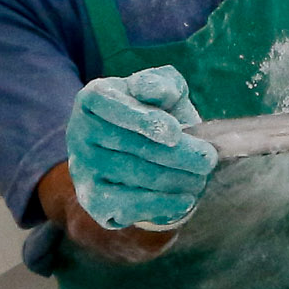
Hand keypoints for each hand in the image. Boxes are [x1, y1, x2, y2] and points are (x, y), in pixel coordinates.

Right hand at [65, 66, 217, 233]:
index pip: (113, 105)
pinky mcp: (92, 199)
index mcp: (93, 98)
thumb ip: (161, 84)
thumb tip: (153, 90)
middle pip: (131, 145)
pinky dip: (160, 203)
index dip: (143, 120)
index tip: (175, 133)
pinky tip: (186, 199)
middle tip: (208, 160)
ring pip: (134, 175)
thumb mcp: (163, 91)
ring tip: (202, 178)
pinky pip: (127, 204)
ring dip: (175, 178)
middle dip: (177, 154)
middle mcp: (79, 132)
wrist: (136, 153)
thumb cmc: (155, 114)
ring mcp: (83, 167)